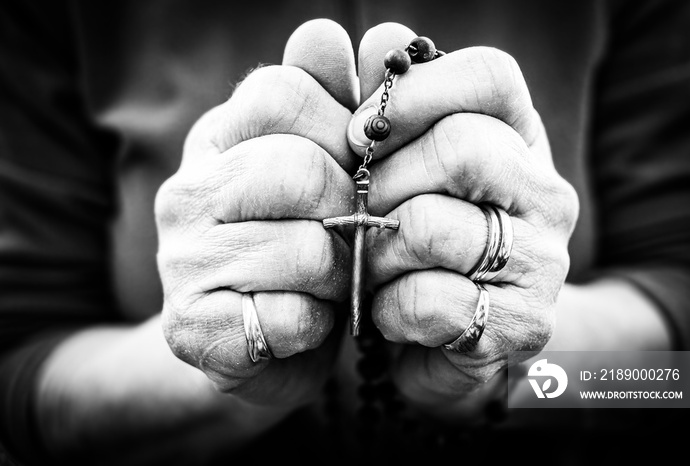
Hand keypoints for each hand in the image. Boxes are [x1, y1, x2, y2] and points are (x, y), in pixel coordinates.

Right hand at [155, 20, 357, 407]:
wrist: (264, 343)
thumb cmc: (305, 245)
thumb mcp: (323, 167)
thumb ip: (335, 102)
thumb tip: (346, 35)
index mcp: (219, 139)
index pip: (283, 90)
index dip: (340, 130)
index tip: (353, 167)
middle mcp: (186, 191)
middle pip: (296, 169)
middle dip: (347, 210)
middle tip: (351, 235)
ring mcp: (179, 260)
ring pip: (303, 249)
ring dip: (339, 274)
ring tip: (330, 282)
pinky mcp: (190, 328)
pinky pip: (289, 316)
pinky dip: (316, 324)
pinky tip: (303, 322)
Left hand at [355, 24, 578, 417]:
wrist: (456, 336)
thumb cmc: (419, 240)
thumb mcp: (402, 168)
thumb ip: (382, 106)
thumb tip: (366, 39)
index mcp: (519, 139)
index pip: (489, 78)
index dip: (413, 94)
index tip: (358, 133)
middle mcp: (546, 193)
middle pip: (460, 147)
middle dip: (381, 183)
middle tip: (359, 212)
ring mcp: (544, 261)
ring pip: (433, 227)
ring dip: (376, 251)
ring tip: (371, 266)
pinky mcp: (524, 324)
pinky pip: (430, 300)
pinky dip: (389, 307)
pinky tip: (392, 311)